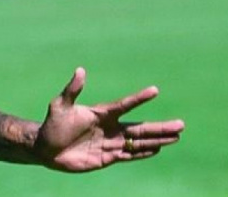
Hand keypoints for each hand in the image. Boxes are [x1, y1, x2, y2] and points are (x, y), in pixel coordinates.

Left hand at [35, 67, 184, 171]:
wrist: (46, 148)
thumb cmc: (52, 124)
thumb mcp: (60, 105)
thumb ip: (72, 90)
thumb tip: (80, 70)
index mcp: (101, 113)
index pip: (125, 105)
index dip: (139, 98)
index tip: (155, 90)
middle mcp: (110, 127)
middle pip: (140, 128)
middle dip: (160, 127)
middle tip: (181, 125)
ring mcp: (110, 142)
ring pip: (139, 142)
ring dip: (157, 140)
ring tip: (176, 136)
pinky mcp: (107, 157)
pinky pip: (129, 155)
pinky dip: (143, 153)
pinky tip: (158, 149)